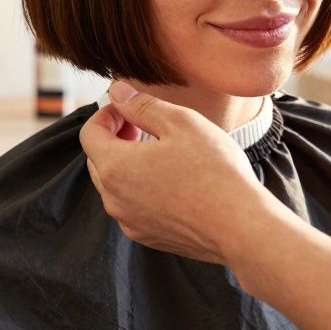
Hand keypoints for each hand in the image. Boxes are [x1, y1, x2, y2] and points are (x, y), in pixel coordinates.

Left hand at [79, 81, 278, 263]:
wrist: (241, 227)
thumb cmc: (214, 171)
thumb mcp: (180, 123)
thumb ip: (142, 105)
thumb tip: (116, 92)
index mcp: (115, 167)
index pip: (89, 133)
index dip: (107, 114)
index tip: (129, 107)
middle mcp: (114, 199)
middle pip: (98, 159)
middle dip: (115, 137)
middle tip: (143, 125)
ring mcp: (129, 222)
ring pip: (114, 185)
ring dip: (127, 163)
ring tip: (160, 151)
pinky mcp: (147, 237)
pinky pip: (132, 206)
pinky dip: (141, 188)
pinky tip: (171, 179)